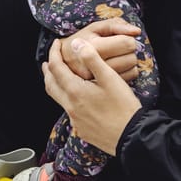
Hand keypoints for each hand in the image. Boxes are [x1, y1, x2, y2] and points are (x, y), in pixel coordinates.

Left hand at [43, 38, 141, 154]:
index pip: (56, 67)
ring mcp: (75, 119)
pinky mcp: (82, 128)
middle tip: (50, 59)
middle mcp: (70, 106)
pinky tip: (76, 96)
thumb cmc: (123, 107)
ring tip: (59, 76)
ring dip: (55, 84)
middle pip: (50, 84)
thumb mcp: (110, 78)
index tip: (57, 43)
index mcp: (74, 91)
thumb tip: (76, 43)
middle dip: (48, 70)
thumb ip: (92, 58)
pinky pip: (68, 110)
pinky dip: (66, 98)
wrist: (131, 137)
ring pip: (58, 98)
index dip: (54, 53)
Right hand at [67, 17, 141, 81]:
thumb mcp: (95, 27)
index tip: (119, 39)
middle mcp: (95, 65)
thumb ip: (117, 25)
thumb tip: (136, 31)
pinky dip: (127, 71)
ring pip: (131, 69)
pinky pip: (128, 78)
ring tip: (116, 57)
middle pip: (131, 58)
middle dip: (128, 51)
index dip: (128, 39)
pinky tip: (117, 66)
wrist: (65, 59)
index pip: (127, 43)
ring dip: (128, 61)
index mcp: (94, 46)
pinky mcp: (102, 86)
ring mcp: (98, 78)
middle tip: (118, 49)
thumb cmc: (83, 39)